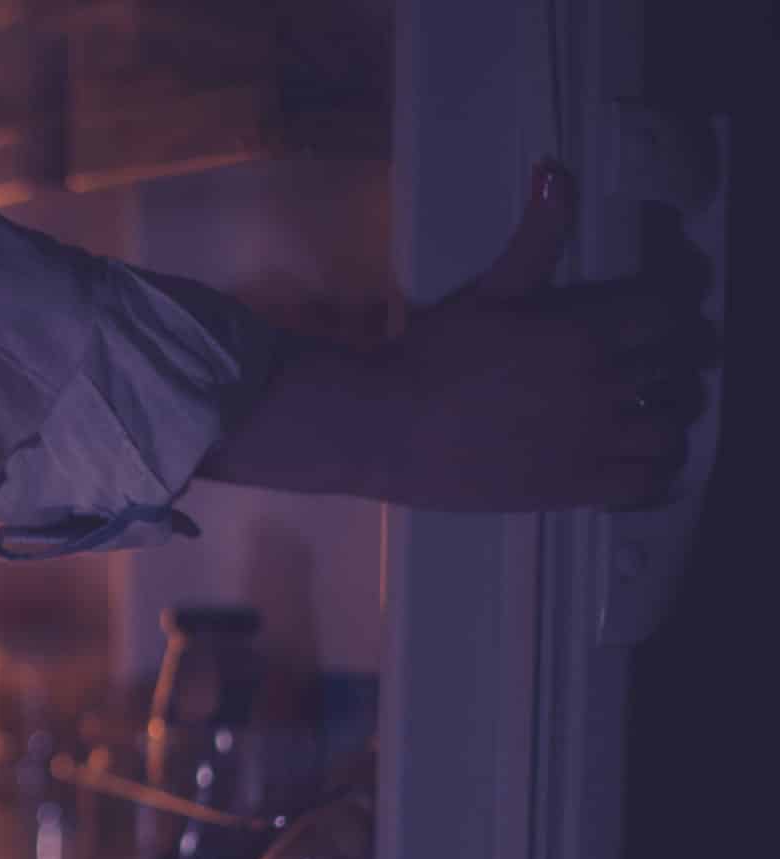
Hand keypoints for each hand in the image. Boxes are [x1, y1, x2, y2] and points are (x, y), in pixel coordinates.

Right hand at [368, 162, 712, 510]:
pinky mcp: (576, 485)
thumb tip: (558, 169)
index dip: (666, 315)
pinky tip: (623, 458)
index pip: (668, 313)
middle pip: (677, 368)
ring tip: (634, 414)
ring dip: (660, 415)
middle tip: (639, 367)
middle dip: (666, 363)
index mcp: (583, 330)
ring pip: (670, 425)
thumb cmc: (430, 354)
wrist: (386, 426)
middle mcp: (600, 383)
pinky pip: (645, 481)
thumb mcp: (487, 290)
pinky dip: (647, 469)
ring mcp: (592, 439)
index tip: (647, 321)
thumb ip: (535, 236)